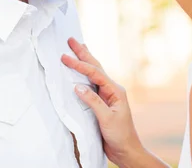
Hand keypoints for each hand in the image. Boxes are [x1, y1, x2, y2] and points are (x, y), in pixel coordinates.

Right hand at [61, 38, 144, 166]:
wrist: (126, 150)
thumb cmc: (120, 135)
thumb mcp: (106, 118)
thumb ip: (92, 102)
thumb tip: (77, 86)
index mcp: (115, 91)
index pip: (95, 73)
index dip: (79, 64)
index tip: (65, 57)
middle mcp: (112, 90)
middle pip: (96, 67)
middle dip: (83, 53)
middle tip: (71, 40)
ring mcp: (107, 96)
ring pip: (94, 74)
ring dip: (85, 60)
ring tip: (78, 47)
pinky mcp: (102, 103)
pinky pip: (91, 84)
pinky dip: (85, 74)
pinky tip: (81, 72)